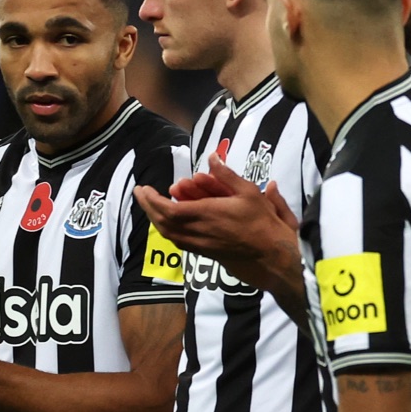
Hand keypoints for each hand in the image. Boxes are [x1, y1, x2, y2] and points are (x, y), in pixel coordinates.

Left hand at [134, 155, 299, 292]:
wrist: (269, 254)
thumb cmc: (262, 221)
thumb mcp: (248, 192)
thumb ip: (226, 175)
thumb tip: (211, 157)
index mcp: (206, 214)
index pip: (169, 209)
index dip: (152, 200)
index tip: (143, 188)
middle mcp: (197, 231)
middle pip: (162, 221)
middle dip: (148, 206)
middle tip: (140, 193)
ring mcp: (198, 244)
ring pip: (168, 233)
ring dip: (155, 218)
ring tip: (150, 204)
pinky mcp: (202, 252)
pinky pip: (177, 240)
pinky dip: (167, 229)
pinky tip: (166, 221)